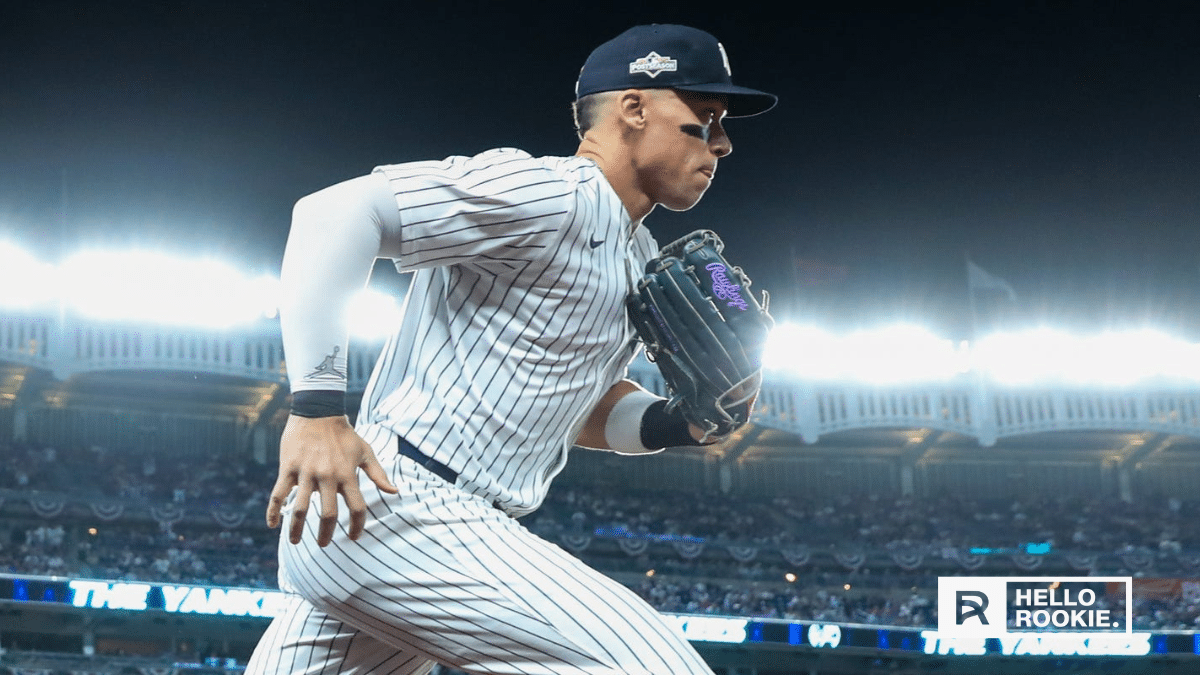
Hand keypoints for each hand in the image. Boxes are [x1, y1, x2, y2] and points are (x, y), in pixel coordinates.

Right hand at [267, 415, 397, 546]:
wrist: (318, 411)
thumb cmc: (344, 434)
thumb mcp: (366, 452)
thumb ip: (379, 474)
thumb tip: (395, 491)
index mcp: (347, 474)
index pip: (357, 508)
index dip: (357, 526)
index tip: (354, 537)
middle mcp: (327, 476)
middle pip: (328, 514)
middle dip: (326, 534)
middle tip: (324, 544)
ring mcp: (306, 473)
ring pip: (300, 509)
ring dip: (296, 529)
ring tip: (295, 542)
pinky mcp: (288, 468)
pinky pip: (278, 494)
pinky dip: (273, 511)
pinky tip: (272, 525)